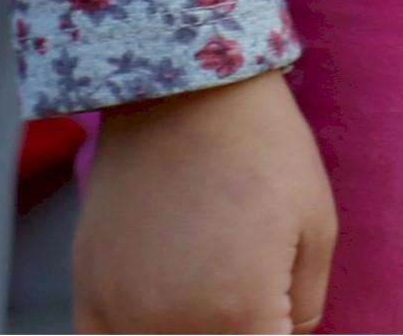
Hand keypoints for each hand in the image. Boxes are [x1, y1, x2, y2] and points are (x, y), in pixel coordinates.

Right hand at [72, 70, 333, 335]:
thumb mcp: (315, 228)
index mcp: (238, 314)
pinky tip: (159, 320)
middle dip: (239, 333)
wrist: (186, 92)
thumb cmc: (262, 149)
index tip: (277, 316)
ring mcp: (120, 311)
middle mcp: (170, 325)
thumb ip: (304, 306)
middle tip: (251, 301)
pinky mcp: (87, 290)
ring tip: (210, 302)